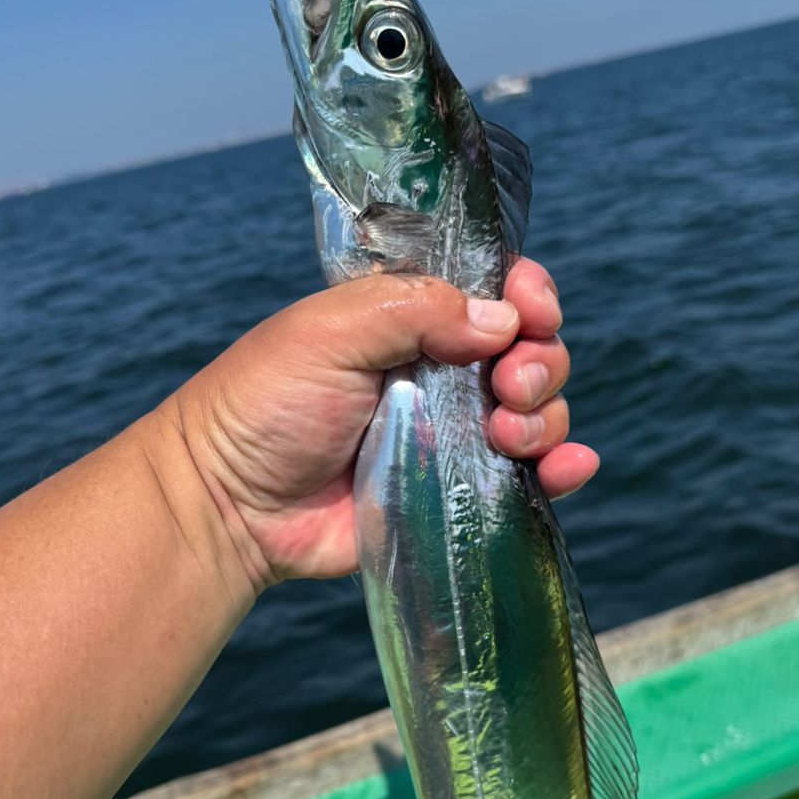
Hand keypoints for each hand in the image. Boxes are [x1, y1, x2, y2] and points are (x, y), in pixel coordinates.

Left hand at [168, 258, 598, 589]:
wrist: (232, 507)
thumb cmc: (265, 405)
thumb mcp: (329, 332)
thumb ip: (415, 308)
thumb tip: (502, 319)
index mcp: (411, 319)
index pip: (493, 292)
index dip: (526, 293)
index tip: (531, 308)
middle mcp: (441, 371)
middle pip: (530, 350)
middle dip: (540, 360)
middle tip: (507, 385)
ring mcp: (454, 434)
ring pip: (539, 411)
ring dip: (546, 415)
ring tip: (507, 434)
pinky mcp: (459, 492)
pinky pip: (533, 476)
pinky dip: (564, 467)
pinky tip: (566, 469)